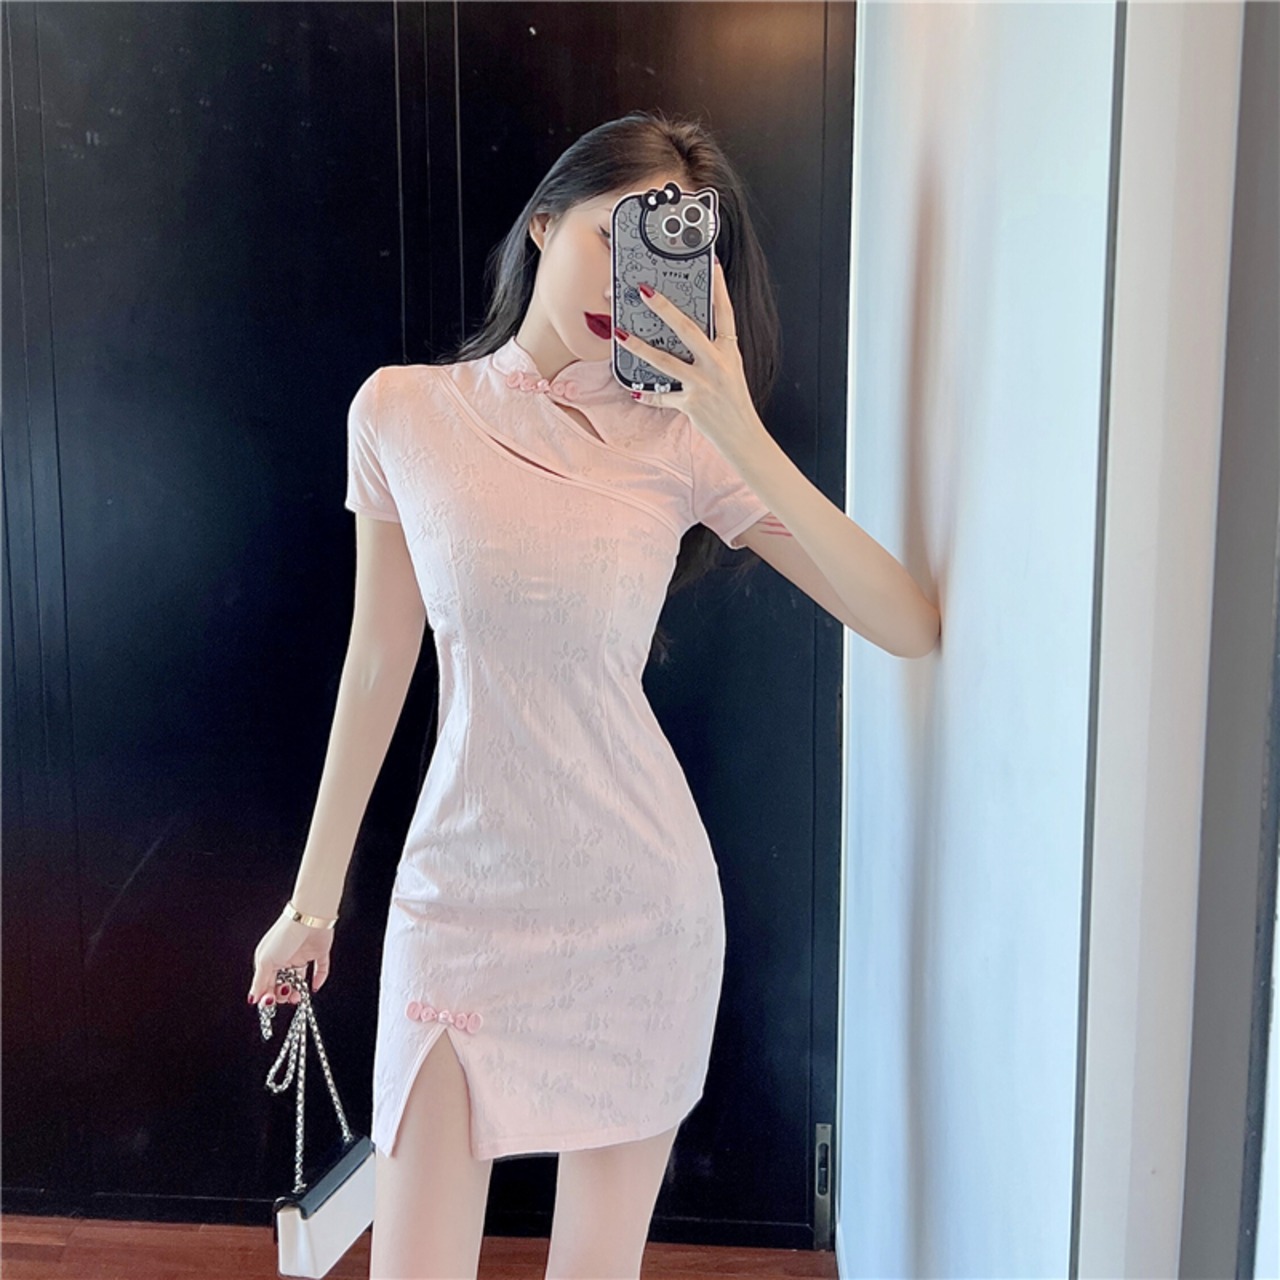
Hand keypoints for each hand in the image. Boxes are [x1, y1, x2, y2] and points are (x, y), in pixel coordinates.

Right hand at [247, 908, 334, 1006]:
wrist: (308, 917)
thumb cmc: (284, 936)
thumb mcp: (266, 961)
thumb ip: (260, 981)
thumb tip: (252, 999)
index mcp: (269, 959)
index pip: (266, 982)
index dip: (267, 994)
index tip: (269, 1002)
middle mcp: (285, 957)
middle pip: (283, 982)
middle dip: (282, 994)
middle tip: (285, 996)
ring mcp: (302, 955)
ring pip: (300, 979)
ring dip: (298, 990)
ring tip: (298, 995)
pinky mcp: (318, 952)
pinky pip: (320, 969)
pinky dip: (319, 979)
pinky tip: (315, 987)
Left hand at [616, 257, 755, 448]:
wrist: (744, 438)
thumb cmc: (735, 403)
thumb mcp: (731, 371)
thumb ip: (713, 352)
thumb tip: (687, 334)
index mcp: (729, 352)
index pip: (725, 313)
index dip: (719, 288)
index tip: (712, 264)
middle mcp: (717, 365)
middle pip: (688, 329)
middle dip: (664, 308)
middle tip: (644, 291)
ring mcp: (703, 384)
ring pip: (666, 361)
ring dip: (640, 347)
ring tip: (620, 334)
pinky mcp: (691, 404)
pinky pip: (663, 397)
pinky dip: (648, 395)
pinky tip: (634, 389)